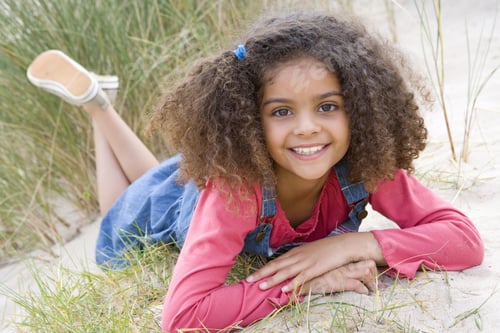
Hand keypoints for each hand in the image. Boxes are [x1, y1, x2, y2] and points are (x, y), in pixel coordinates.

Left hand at [246, 232, 383, 292]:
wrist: (344, 244)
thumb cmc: (327, 249)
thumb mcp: (309, 252)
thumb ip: (298, 258)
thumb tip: (288, 265)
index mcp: (295, 252)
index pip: (275, 261)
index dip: (262, 269)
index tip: (251, 275)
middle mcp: (298, 256)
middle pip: (276, 266)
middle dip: (261, 273)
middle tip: (247, 281)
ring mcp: (306, 262)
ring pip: (285, 272)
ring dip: (272, 279)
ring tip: (261, 286)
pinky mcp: (316, 268)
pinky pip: (301, 277)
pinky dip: (291, 283)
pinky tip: (284, 288)